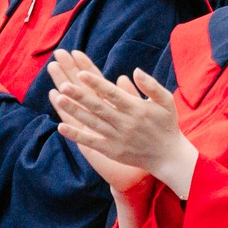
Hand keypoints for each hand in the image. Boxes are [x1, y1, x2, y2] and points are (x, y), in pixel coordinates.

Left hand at [48, 49, 199, 197]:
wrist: (168, 156)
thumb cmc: (166, 124)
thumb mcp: (166, 101)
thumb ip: (151, 85)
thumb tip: (135, 71)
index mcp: (137, 108)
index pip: (112, 94)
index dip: (96, 84)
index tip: (81, 73)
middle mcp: (125, 123)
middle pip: (98, 107)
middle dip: (80, 96)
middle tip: (64, 84)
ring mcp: (117, 138)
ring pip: (92, 123)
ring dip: (74, 111)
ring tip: (59, 98)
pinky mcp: (112, 151)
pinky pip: (91, 142)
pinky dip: (76, 135)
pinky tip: (61, 127)